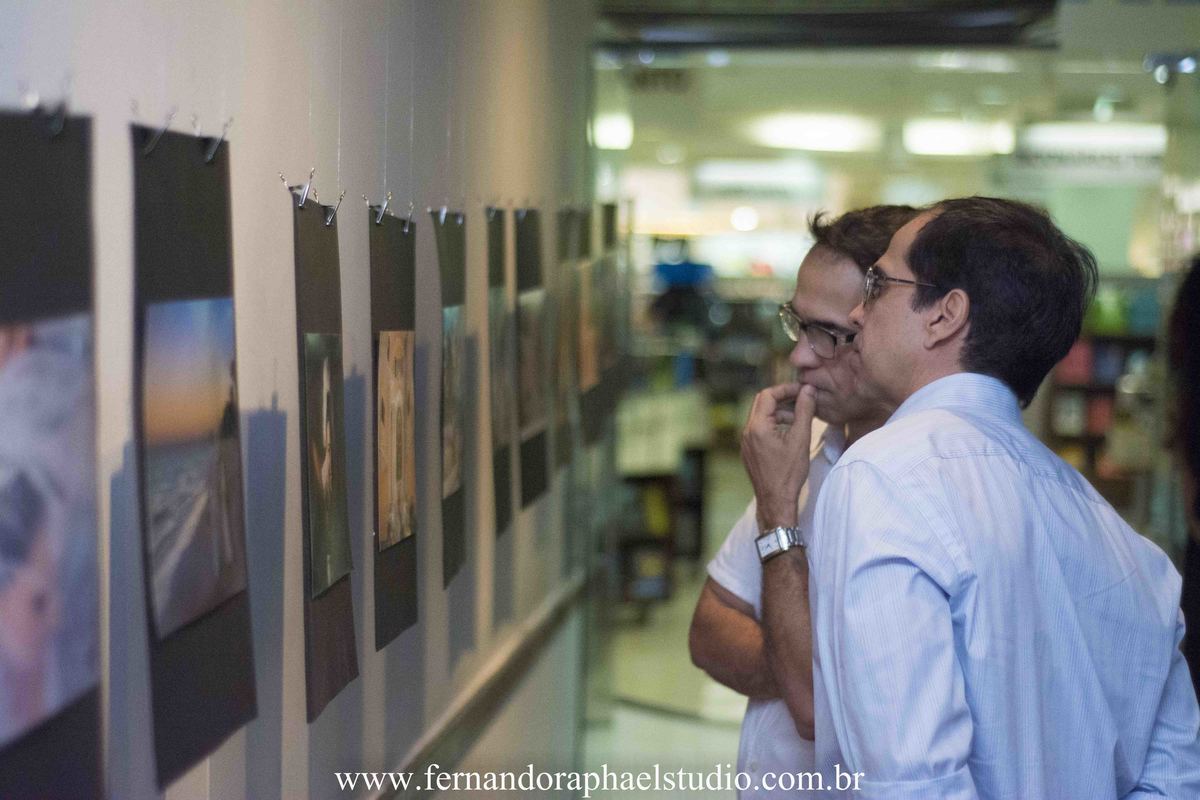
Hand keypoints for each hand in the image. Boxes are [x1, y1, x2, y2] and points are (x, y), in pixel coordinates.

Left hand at [741, 383, 816, 529]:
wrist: (776, 501)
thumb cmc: (789, 473)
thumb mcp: (800, 439)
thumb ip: (804, 411)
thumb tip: (808, 389)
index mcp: (757, 426)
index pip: (767, 395)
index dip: (786, 389)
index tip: (802, 391)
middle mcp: (747, 432)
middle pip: (762, 404)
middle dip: (783, 399)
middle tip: (802, 400)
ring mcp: (746, 442)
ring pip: (762, 417)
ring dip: (780, 413)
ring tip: (800, 419)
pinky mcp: (750, 451)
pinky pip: (760, 430)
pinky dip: (774, 426)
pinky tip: (790, 434)